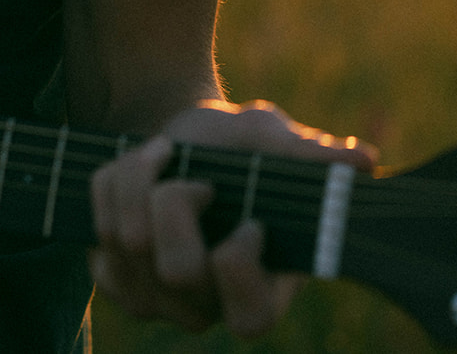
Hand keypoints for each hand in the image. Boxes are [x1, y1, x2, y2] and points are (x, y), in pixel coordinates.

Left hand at [87, 100, 376, 337]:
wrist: (180, 139)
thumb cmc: (239, 147)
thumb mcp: (273, 141)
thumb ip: (309, 154)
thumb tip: (360, 161)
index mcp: (263, 290)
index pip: (250, 318)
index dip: (240, 266)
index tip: (250, 218)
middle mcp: (207, 306)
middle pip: (176, 271)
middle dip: (176, 203)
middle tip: (195, 176)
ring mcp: (155, 297)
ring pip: (126, 244)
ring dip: (138, 181)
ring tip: (162, 151)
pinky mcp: (113, 276)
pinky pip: (95, 234)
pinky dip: (109, 185)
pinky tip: (133, 166)